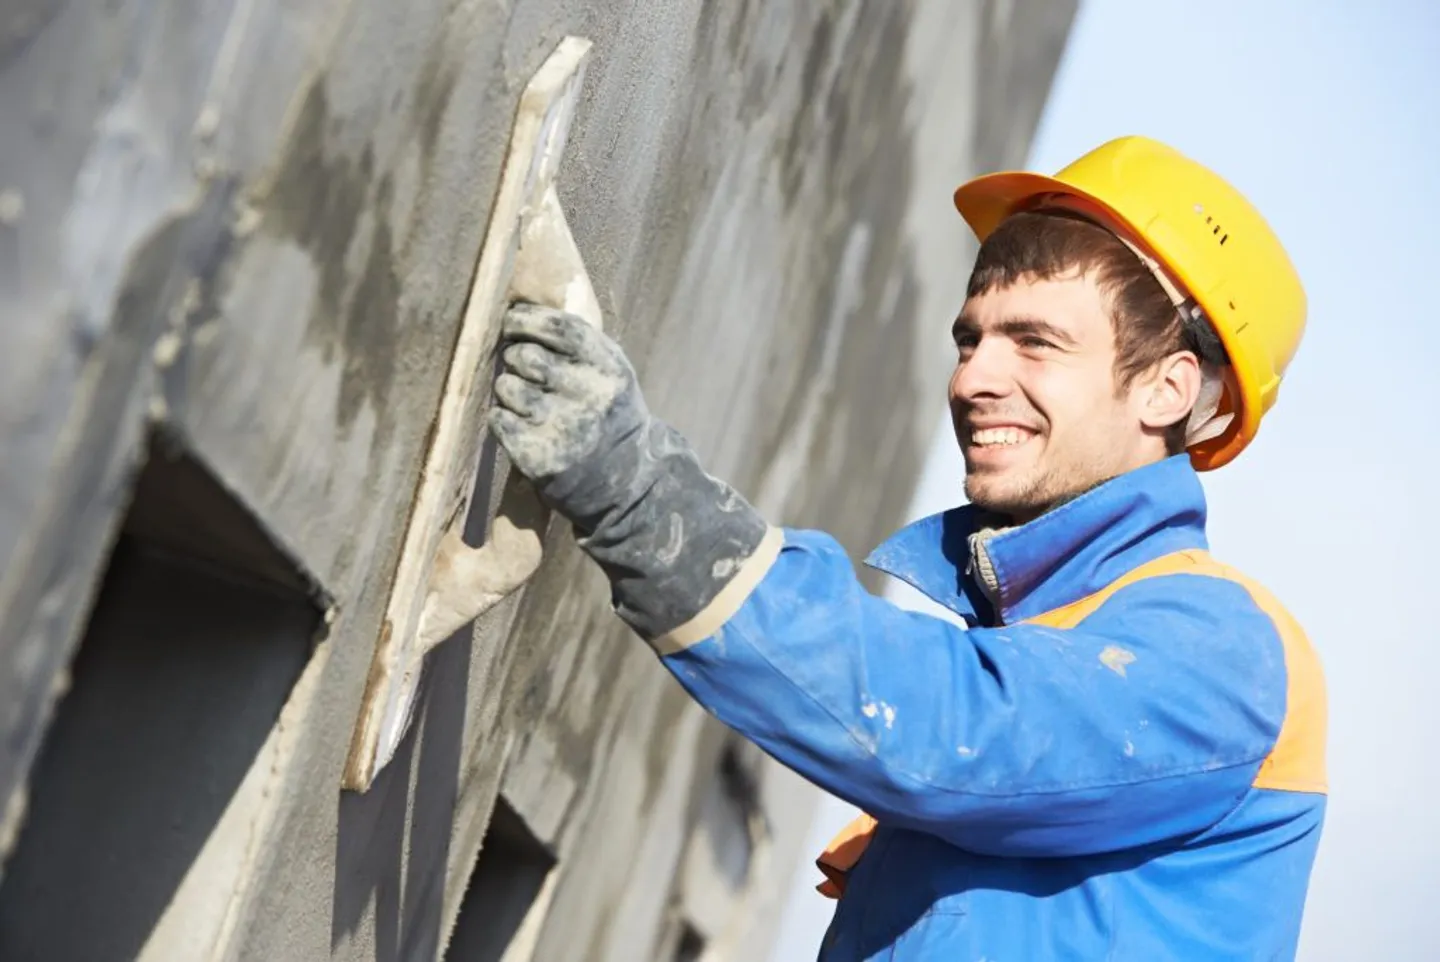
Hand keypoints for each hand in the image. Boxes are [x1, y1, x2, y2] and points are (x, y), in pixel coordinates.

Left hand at [487, 302, 771, 643]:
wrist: (631, 488)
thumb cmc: (613, 421)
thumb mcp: (614, 377)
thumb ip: (580, 345)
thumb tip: (521, 312)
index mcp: (610, 368)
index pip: (557, 327)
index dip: (526, 319)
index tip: (512, 323)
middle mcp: (589, 395)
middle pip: (524, 355)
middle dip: (516, 359)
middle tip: (525, 371)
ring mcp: (563, 427)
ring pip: (506, 387)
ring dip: (509, 391)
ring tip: (528, 404)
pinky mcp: (539, 457)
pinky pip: (499, 419)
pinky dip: (503, 420)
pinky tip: (521, 427)